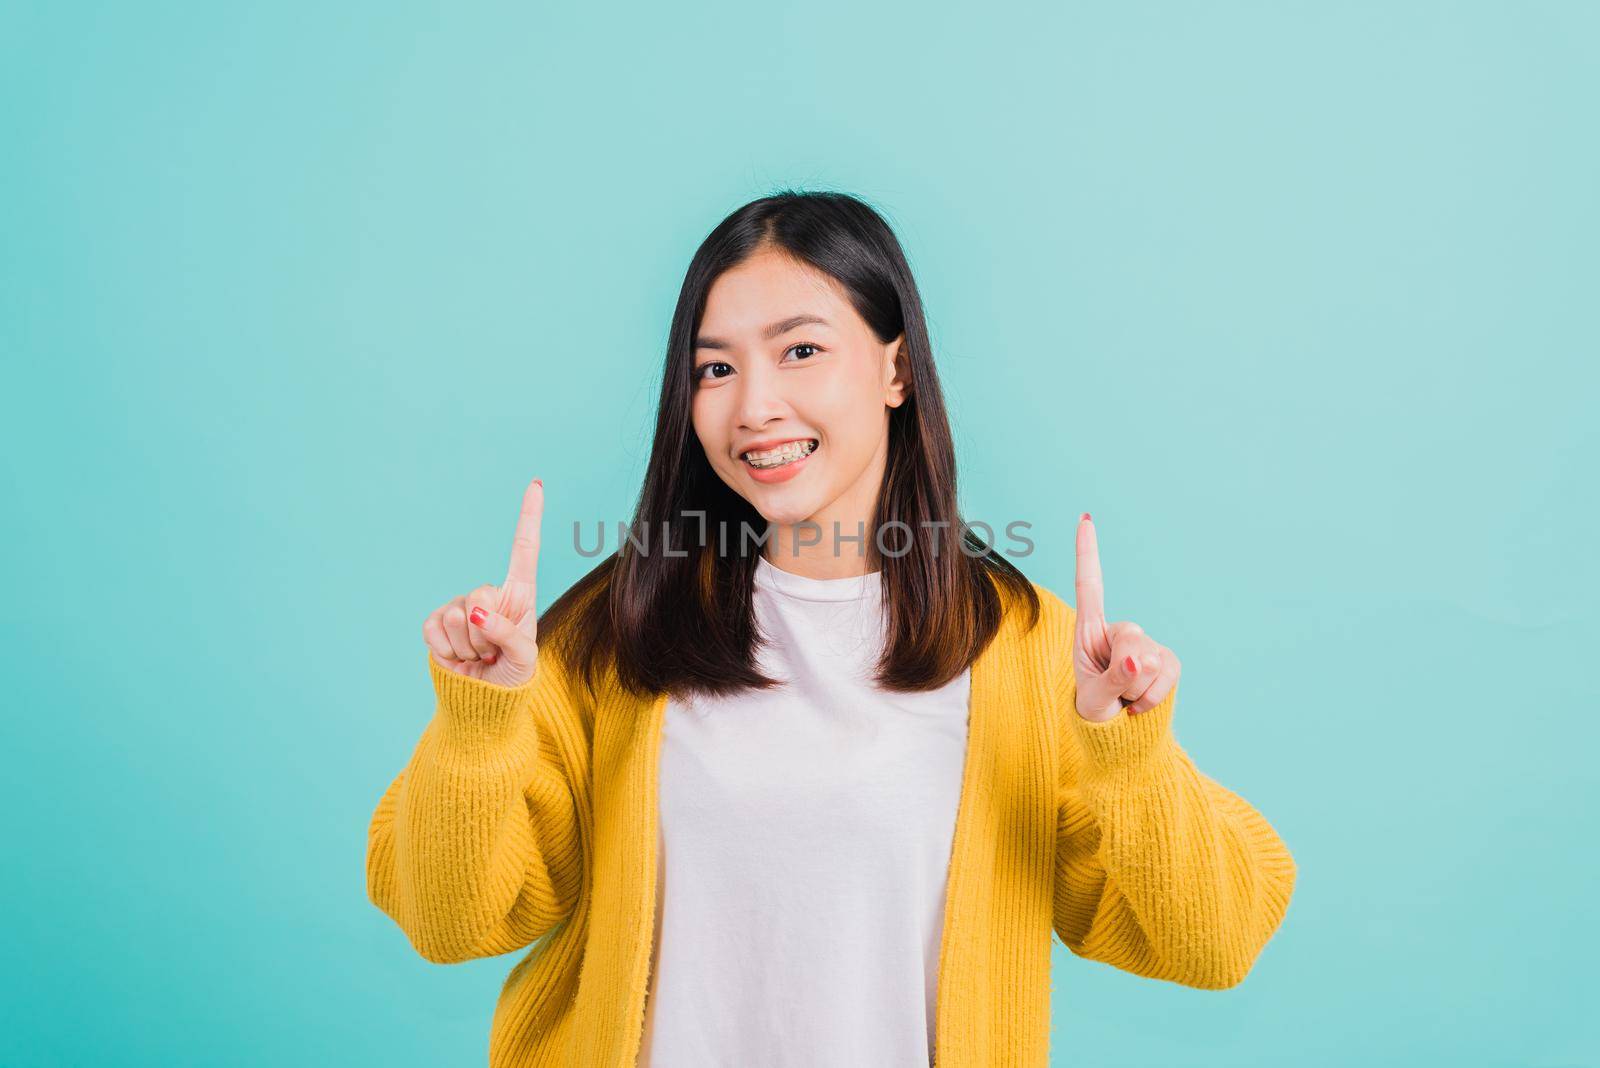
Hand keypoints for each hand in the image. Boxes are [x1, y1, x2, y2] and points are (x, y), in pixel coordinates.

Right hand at [422, 477, 543, 686]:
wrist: (482, 700)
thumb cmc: (512, 675)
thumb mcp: (524, 658)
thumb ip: (508, 634)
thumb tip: (477, 612)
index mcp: (519, 595)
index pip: (524, 549)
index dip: (529, 517)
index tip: (536, 485)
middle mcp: (489, 595)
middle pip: (481, 593)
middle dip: (487, 632)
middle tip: (493, 652)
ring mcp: (460, 606)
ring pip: (459, 615)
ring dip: (470, 646)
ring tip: (479, 656)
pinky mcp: (436, 623)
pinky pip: (435, 629)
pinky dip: (447, 651)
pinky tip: (458, 657)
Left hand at [1072, 512, 1180, 722]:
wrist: (1117, 730)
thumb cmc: (1094, 708)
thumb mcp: (1094, 699)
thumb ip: (1114, 679)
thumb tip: (1143, 660)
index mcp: (1090, 631)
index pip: (1089, 586)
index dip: (1087, 553)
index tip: (1085, 519)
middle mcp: (1119, 630)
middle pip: (1131, 640)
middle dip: (1123, 675)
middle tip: (1114, 692)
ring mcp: (1146, 644)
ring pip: (1150, 662)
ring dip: (1136, 690)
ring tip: (1124, 698)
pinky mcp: (1168, 660)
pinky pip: (1167, 675)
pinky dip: (1152, 697)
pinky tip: (1140, 704)